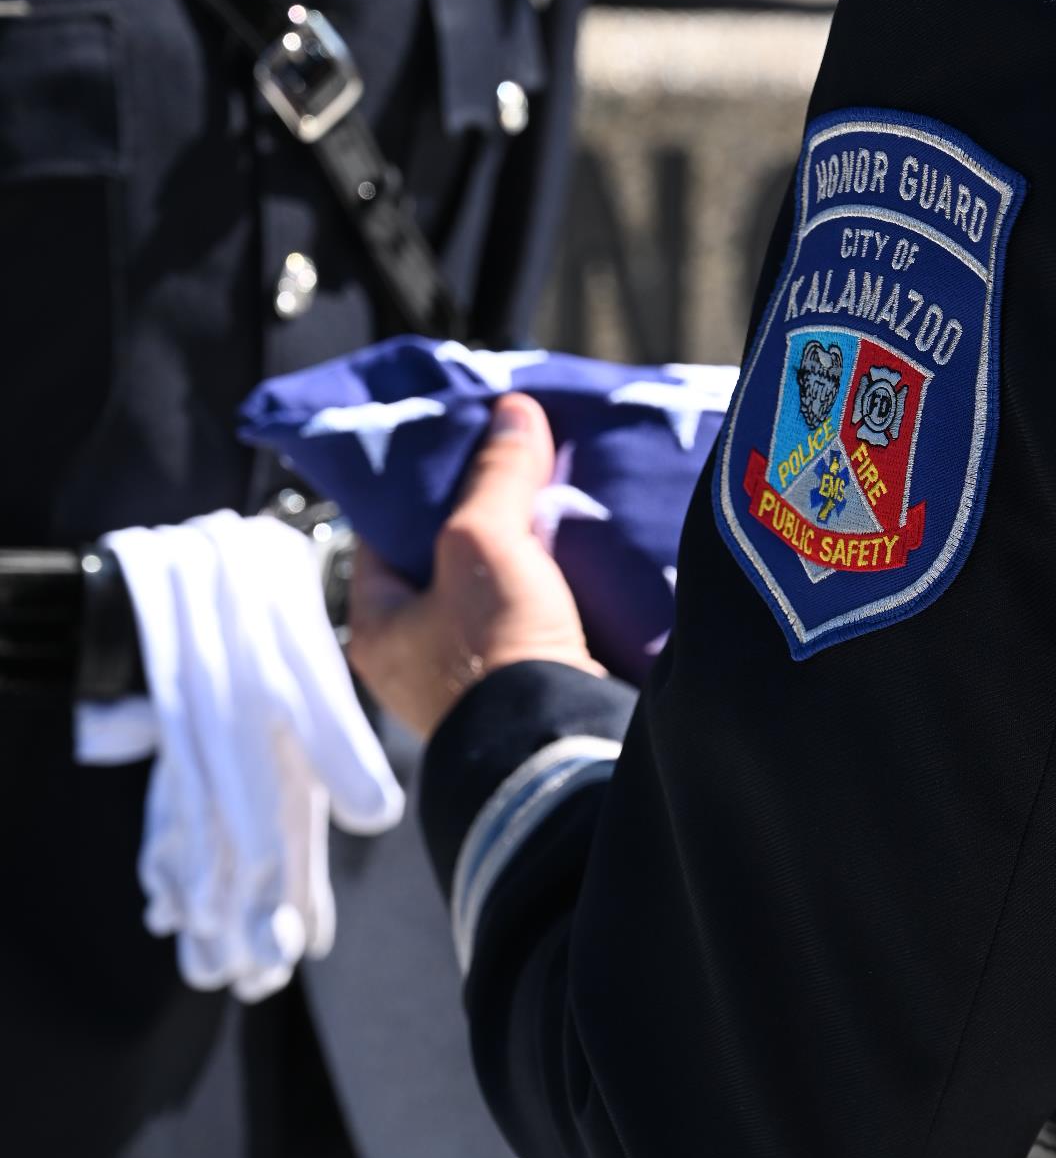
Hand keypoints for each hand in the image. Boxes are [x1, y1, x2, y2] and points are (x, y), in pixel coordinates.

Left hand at [347, 393, 601, 739]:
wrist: (557, 746)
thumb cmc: (492, 650)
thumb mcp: (484, 541)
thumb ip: (495, 473)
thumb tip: (513, 411)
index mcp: (375, 627)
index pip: (384, 536)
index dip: (421, 490)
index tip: (459, 452)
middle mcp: (413, 659)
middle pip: (443, 565)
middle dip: (481, 521)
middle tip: (514, 475)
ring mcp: (468, 683)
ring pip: (490, 595)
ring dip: (521, 559)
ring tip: (552, 510)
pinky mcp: (522, 693)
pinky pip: (529, 626)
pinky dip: (550, 594)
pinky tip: (578, 563)